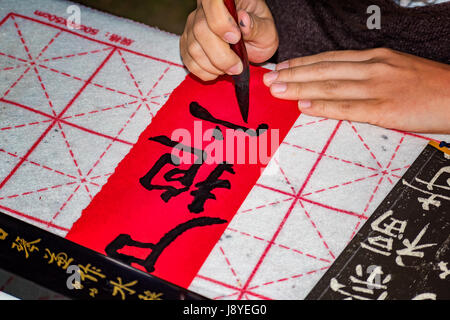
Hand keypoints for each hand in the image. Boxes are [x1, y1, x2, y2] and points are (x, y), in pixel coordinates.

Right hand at [180, 0, 277, 80]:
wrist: (251, 42)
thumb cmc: (258, 31)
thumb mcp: (266, 29)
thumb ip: (256, 26)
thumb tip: (243, 20)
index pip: (213, 2)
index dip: (220, 22)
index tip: (235, 39)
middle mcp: (204, 9)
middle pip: (200, 29)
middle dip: (220, 55)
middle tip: (237, 67)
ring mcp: (192, 26)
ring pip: (193, 47)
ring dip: (213, 66)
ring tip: (230, 69)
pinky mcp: (187, 43)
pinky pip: (188, 60)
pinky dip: (204, 71)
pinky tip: (218, 72)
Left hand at [263, 48, 449, 133]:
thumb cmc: (429, 86)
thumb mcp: (397, 70)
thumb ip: (368, 75)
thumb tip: (340, 84)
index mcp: (376, 57)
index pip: (330, 58)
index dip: (303, 63)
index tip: (282, 67)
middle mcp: (374, 68)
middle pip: (324, 69)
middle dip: (293, 74)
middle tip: (269, 79)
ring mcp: (379, 87)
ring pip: (331, 85)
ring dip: (300, 87)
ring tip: (277, 90)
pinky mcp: (385, 108)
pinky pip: (348, 108)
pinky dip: (324, 106)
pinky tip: (305, 106)